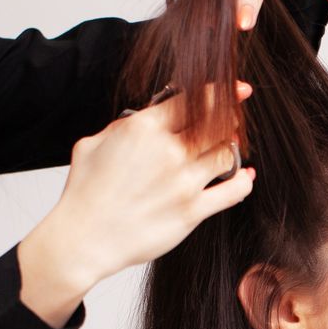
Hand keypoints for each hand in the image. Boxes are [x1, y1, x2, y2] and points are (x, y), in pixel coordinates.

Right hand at [16, 84, 254, 327]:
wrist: (83, 238)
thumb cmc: (84, 193)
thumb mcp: (93, 143)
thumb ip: (123, 126)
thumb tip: (144, 119)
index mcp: (143, 129)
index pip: (193, 101)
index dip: (220, 93)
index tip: (236, 90)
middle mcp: (168, 151)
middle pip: (218, 123)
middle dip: (232, 117)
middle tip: (235, 119)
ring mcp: (183, 182)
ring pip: (227, 154)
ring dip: (231, 149)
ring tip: (226, 150)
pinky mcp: (192, 211)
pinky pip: (233, 191)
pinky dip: (244, 181)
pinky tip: (244, 177)